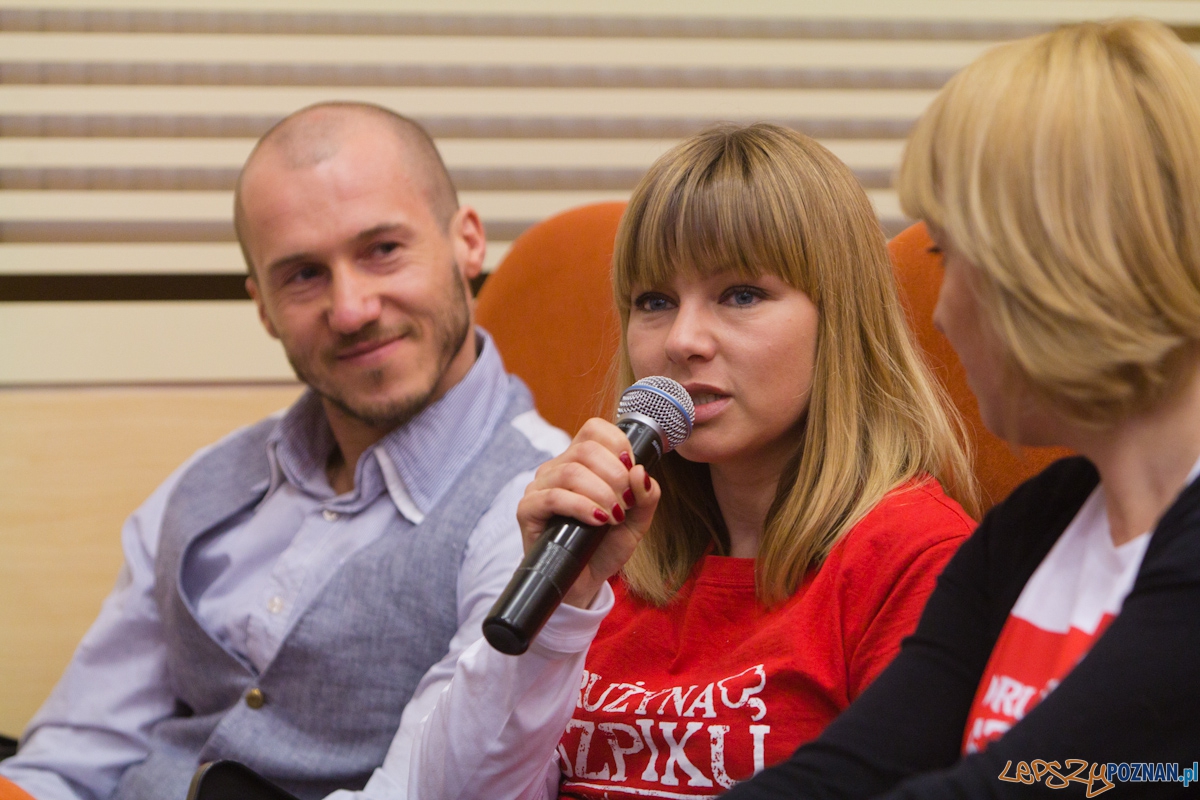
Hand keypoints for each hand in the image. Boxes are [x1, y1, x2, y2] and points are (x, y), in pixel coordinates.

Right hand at [516, 417, 660, 608]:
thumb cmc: (605, 546)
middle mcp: (558, 468)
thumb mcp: (637, 522)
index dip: (618, 446)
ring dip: (601, 494)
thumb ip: (646, 497)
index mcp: (582, 462)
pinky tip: (598, 520)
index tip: (632, 474)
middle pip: (586, 449)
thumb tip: (641, 471)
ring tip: (614, 517)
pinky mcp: (528, 510)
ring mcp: (540, 487)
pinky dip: (581, 506)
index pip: (595, 430)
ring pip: (571, 471)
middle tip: (626, 503)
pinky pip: (554, 497)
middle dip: (615, 475)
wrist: (583, 582)